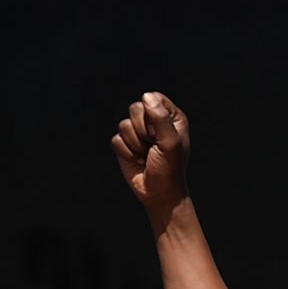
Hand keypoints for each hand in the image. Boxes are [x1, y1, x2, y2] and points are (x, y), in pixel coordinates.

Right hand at [111, 91, 191, 225]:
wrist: (158, 192)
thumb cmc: (170, 168)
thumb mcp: (170, 143)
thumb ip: (160, 119)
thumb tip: (146, 96)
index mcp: (171, 117)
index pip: (154, 98)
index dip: (152, 113)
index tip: (160, 132)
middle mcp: (154, 121)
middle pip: (135, 108)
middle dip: (143, 130)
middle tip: (154, 145)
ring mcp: (138, 131)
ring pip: (123, 124)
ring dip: (135, 144)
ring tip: (147, 154)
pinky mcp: (124, 142)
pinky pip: (116, 138)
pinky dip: (126, 152)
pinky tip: (137, 160)